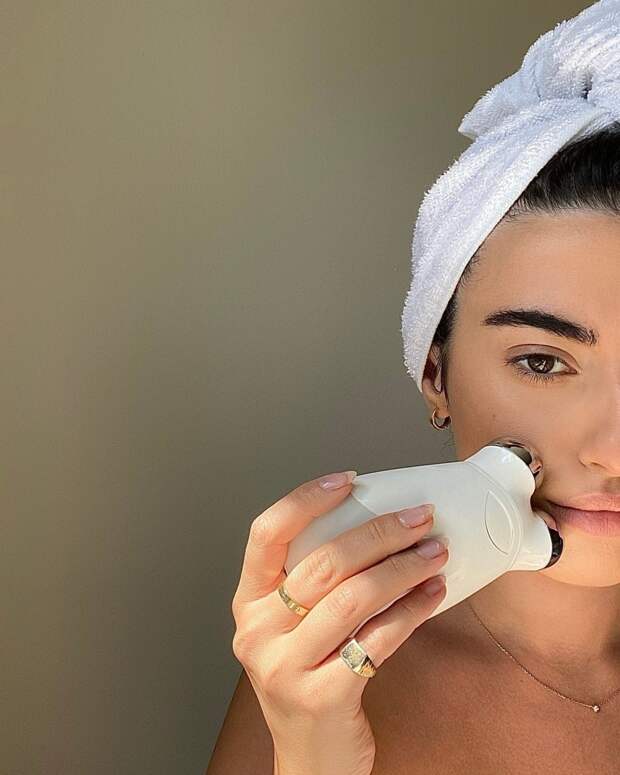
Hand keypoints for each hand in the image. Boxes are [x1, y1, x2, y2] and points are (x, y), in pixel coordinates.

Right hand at [231, 471, 447, 774]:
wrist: (311, 759)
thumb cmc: (309, 679)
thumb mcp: (295, 628)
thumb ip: (316, 585)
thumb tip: (377, 524)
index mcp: (249, 603)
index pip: (267, 534)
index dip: (306, 500)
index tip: (349, 480)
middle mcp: (258, 631)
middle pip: (322, 562)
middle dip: (379, 532)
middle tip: (419, 516)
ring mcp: (284, 666)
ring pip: (353, 597)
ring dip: (403, 567)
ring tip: (435, 551)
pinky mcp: (321, 696)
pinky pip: (377, 639)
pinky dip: (412, 610)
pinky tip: (433, 593)